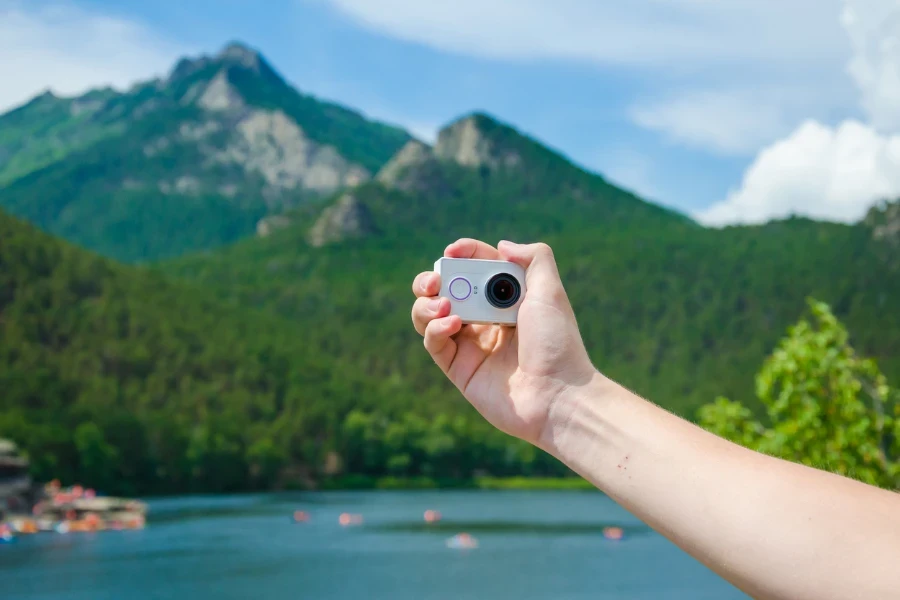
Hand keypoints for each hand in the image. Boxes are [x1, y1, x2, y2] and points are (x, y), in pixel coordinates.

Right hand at [411, 238, 595, 445]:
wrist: (558, 396)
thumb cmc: (558, 344)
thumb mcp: (551, 292)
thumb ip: (534, 258)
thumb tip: (502, 246)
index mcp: (508, 299)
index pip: (476, 267)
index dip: (462, 254)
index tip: (452, 250)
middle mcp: (486, 319)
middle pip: (446, 290)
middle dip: (432, 279)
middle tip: (435, 280)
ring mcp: (471, 345)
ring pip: (430, 315)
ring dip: (426, 303)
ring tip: (442, 304)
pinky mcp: (459, 369)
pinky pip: (434, 343)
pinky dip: (434, 329)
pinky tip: (451, 324)